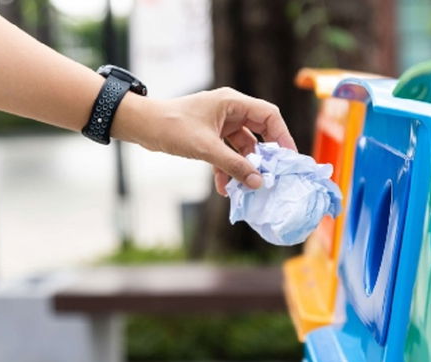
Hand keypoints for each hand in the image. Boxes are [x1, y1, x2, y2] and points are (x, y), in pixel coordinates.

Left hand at [113, 87, 296, 195]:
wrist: (142, 126)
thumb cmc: (172, 127)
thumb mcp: (207, 148)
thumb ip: (234, 165)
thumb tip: (258, 182)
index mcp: (233, 102)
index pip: (269, 116)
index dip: (282, 136)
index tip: (289, 158)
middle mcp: (230, 110)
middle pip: (259, 133)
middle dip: (264, 157)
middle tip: (273, 175)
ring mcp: (219, 124)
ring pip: (242, 147)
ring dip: (243, 167)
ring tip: (247, 188)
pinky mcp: (209, 136)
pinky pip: (226, 154)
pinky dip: (227, 169)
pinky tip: (226, 189)